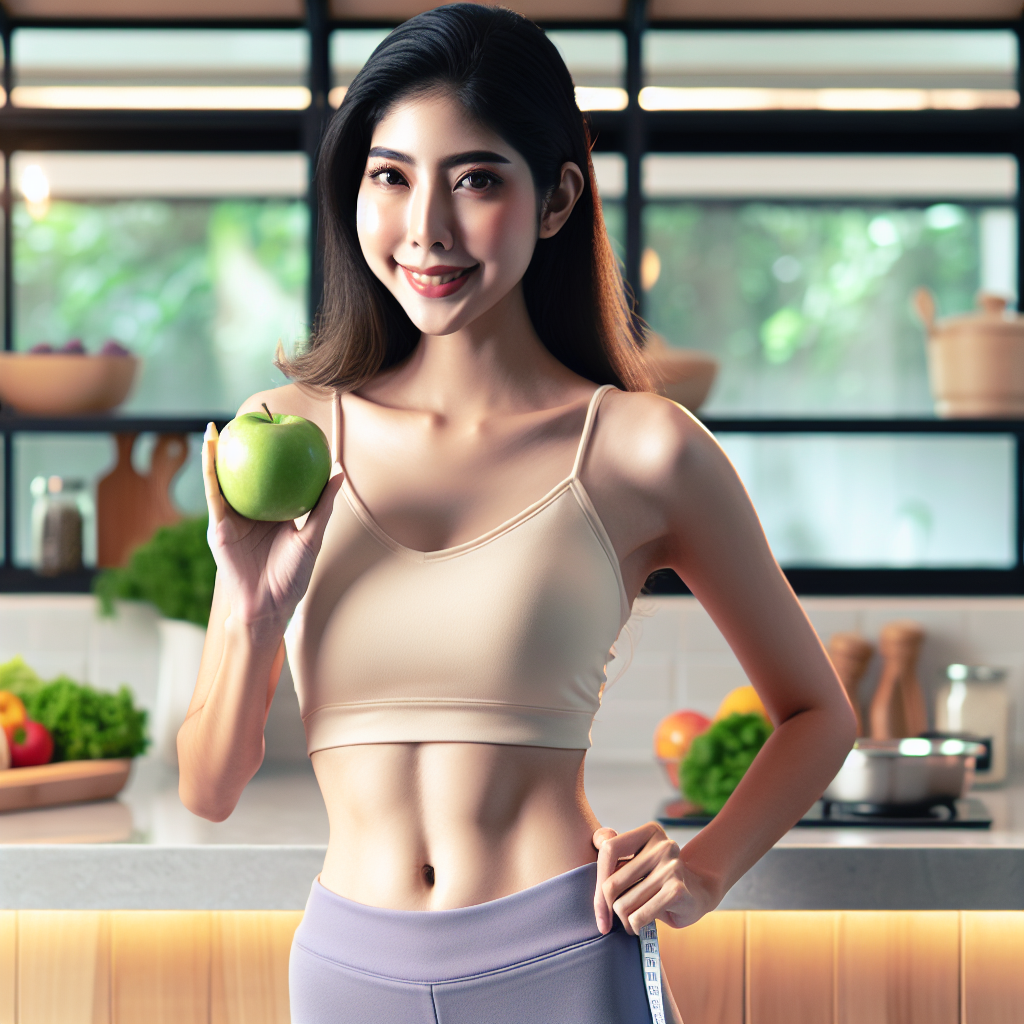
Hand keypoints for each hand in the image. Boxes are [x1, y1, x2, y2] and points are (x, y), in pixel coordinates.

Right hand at [202, 421, 343, 637]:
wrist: (269, 606)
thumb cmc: (292, 576)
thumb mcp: (312, 536)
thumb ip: (322, 505)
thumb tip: (337, 472)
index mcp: (271, 514)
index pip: (269, 479)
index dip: (270, 456)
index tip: (275, 429)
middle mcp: (248, 514)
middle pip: (243, 476)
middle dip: (240, 449)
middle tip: (246, 419)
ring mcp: (231, 520)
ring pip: (221, 481)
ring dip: (215, 454)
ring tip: (216, 428)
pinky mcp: (218, 528)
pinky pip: (213, 495)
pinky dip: (209, 472)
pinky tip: (209, 452)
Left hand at [593, 823, 718, 935]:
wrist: (697, 895)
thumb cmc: (656, 879)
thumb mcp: (636, 860)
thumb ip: (614, 849)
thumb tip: (597, 841)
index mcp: (650, 832)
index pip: (609, 850)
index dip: (597, 880)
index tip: (598, 903)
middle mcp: (662, 845)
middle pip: (612, 883)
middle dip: (608, 907)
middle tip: (613, 917)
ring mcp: (671, 867)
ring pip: (623, 904)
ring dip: (623, 920)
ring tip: (630, 920)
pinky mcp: (677, 890)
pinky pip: (638, 916)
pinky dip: (634, 926)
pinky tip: (639, 925)